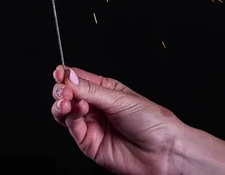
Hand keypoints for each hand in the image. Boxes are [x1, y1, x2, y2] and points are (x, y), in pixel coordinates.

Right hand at [51, 66, 183, 174]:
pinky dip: (71, 118)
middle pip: (68, 95)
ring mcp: (92, 125)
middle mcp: (96, 107)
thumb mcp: (120, 99)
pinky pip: (72, 128)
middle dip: (61, 89)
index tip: (60, 72)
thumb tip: (69, 78)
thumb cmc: (153, 122)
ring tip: (67, 101)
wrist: (165, 152)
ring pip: (65, 112)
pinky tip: (79, 110)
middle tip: (63, 89)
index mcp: (105, 91)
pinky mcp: (89, 143)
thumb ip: (91, 90)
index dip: (67, 75)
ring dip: (62, 104)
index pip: (78, 79)